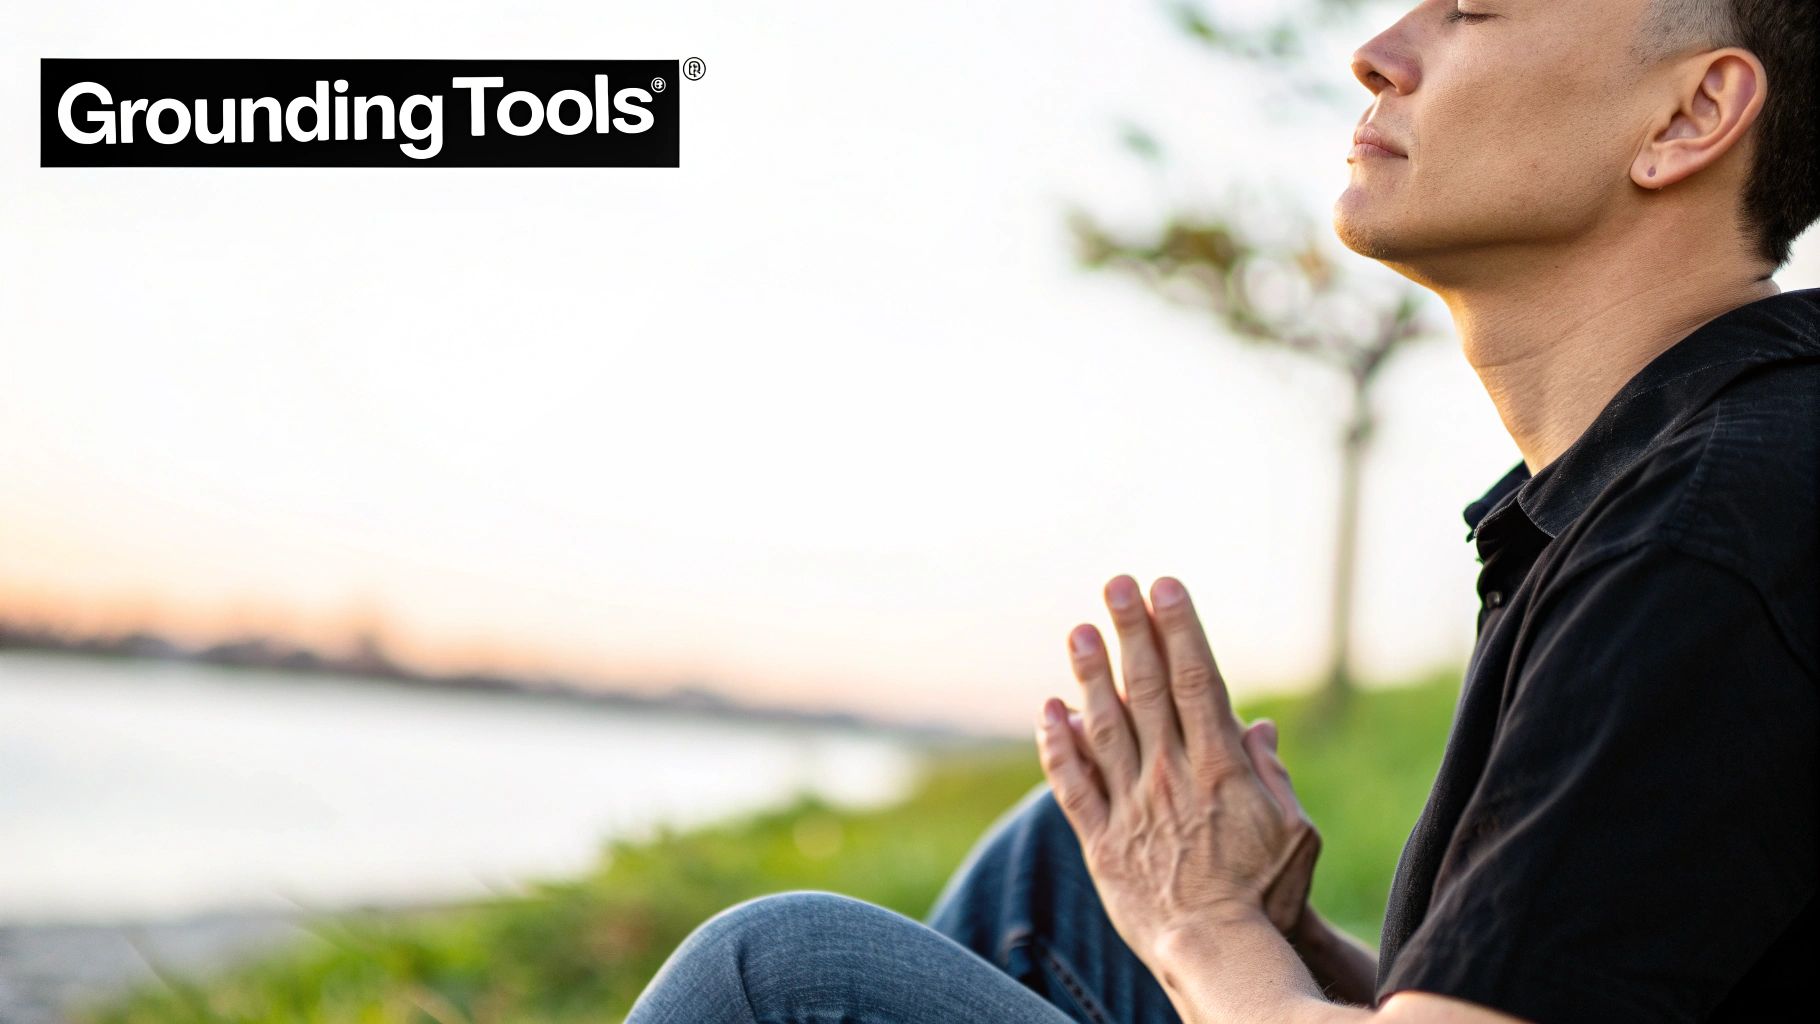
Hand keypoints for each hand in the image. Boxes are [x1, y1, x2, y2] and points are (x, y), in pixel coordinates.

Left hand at [1036, 574, 1322, 963]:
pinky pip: (1072, 784)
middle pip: (1145, 688)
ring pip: (1104, 726)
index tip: (1165, 587)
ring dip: (1089, 674)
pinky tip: (1050, 709)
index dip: (1179, 628)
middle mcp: (1171, 777)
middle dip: (1132, 631)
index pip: (1195, 680)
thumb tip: (1256, 724)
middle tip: (1116, 584)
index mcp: (1221, 767)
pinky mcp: (1101, 841)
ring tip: (1078, 629)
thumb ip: (1272, 774)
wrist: (1219, 953)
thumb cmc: (1268, 894)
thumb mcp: (1295, 831)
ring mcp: (1132, 807)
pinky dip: (1057, 744)